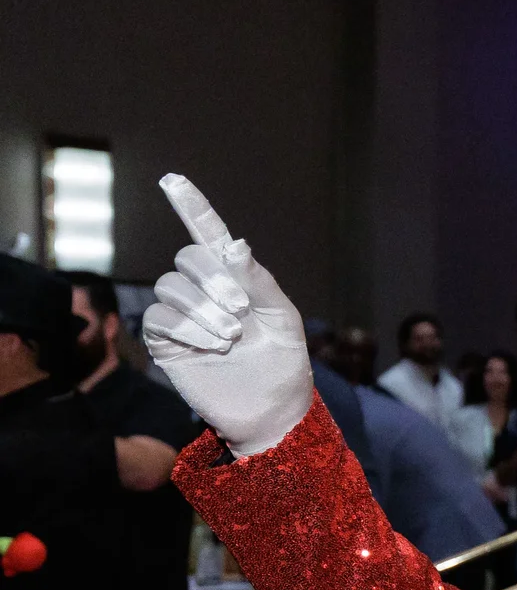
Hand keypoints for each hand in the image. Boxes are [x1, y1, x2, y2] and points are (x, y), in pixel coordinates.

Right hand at [143, 177, 313, 457]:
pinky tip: (213, 346)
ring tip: (231, 337)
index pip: (208, 235)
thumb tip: (232, 243)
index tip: (173, 180)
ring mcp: (183, 314)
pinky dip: (188, 328)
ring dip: (203, 310)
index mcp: (236, 278)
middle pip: (187, 257)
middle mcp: (204, 290)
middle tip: (240, 310)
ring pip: (170, 286)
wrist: (273, 410)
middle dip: (213, 279)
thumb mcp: (283, 318)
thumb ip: (259, 281)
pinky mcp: (165, 341)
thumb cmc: (283, 362)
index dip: (192, 206)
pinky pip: (160, 317)